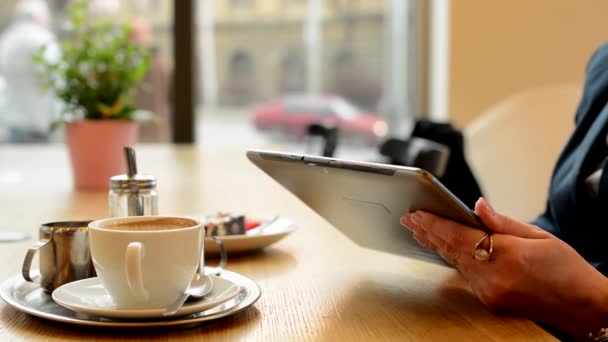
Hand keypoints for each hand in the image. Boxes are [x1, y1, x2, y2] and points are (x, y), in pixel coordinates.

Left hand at [401, 198, 607, 339]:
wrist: (584, 306)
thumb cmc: (566, 268)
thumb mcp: (539, 236)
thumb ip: (502, 222)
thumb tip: (477, 206)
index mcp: (507, 255)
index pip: (459, 235)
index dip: (435, 223)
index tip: (416, 213)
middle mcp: (494, 277)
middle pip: (451, 250)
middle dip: (428, 232)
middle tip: (409, 218)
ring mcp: (490, 292)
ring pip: (455, 262)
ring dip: (436, 245)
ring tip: (418, 230)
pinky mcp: (490, 301)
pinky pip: (466, 275)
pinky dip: (453, 258)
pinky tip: (442, 248)